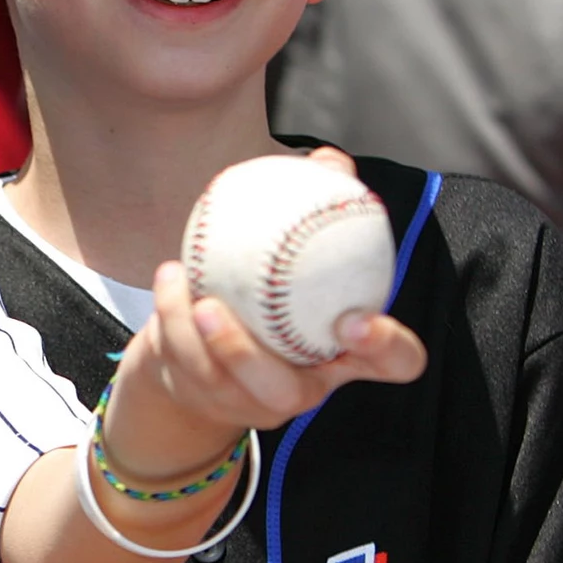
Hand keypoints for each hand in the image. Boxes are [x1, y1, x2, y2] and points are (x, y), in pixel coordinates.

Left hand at [103, 150, 427, 479]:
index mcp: (348, 355)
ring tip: (179, 282)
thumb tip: (330, 160)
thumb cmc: (280, 289)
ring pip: (218, 379)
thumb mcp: (304, 253)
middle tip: (213, 308)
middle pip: (286, 393)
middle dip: (244, 356)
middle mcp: (305, 389)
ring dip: (188, 332)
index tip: (355, 320)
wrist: (218, 343)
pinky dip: (169, 319)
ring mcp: (254, 402)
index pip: (394, 361)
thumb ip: (322, 207)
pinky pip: (182, 364)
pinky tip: (169, 279)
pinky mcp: (210, 401)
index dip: (385, 348)